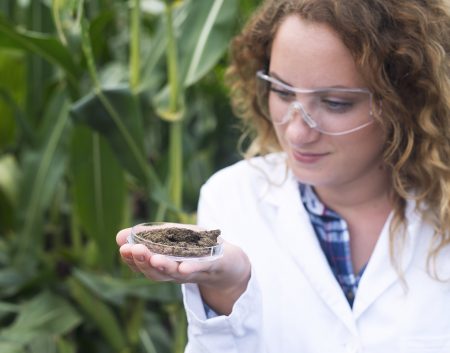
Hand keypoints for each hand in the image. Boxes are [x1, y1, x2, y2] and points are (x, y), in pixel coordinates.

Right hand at [116, 228, 250, 313]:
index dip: (131, 259)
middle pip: (156, 272)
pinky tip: (183, 267)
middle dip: (143, 262)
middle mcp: (177, 273)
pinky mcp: (214, 267)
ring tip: (153, 258)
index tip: (122, 248)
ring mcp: (195, 272)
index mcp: (165, 265)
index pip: (143, 266)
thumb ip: (149, 236)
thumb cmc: (198, 247)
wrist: (231, 263)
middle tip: (132, 250)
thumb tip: (118, 236)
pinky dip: (193, 269)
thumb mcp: (173, 237)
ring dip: (164, 267)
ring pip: (176, 273)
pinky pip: (202, 269)